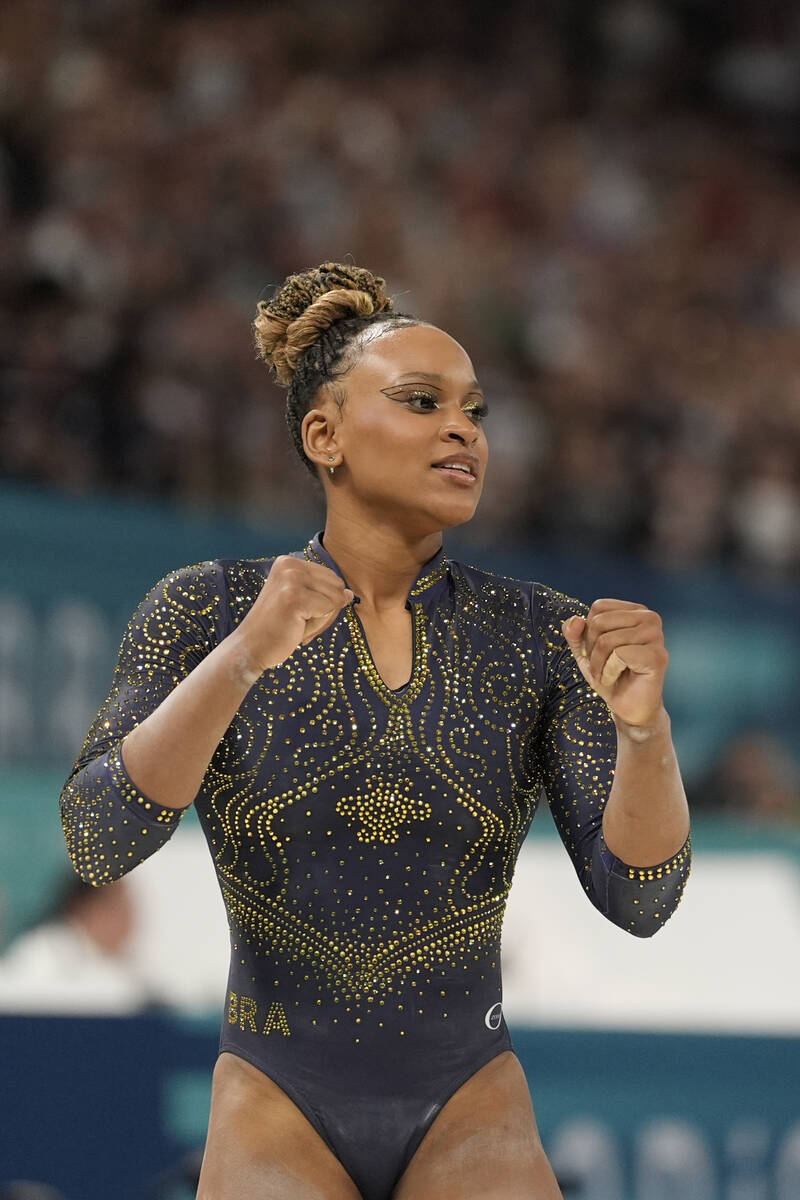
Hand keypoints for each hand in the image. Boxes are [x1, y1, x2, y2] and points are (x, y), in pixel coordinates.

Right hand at [233, 556, 353, 673]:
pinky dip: (316, 625)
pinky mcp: (294, 597)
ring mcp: (290, 579)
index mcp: (288, 562)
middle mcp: (289, 565)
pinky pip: (328, 610)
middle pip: (337, 586)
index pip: (332, 578)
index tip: (298, 612)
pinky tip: (295, 628)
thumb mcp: (303, 605)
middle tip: (297, 620)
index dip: (324, 601)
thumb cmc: (277, 627)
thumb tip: (350, 593)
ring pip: (335, 599)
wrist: (250, 648)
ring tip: (295, 623)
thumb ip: (325, 595)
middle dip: (325, 610)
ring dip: (320, 619)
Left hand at [561, 599, 667, 728]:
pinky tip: (617, 678)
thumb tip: (575, 620)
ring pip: (607, 640)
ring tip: (608, 674)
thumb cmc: (610, 675)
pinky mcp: (657, 656)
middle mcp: (650, 617)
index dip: (589, 632)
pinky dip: (609, 672)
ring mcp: (656, 636)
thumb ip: (574, 632)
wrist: (628, 707)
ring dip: (598, 664)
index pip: (599, 607)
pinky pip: (618, 655)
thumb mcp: (585, 651)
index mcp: (636, 610)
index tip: (598, 651)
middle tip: (602, 665)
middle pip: (600, 622)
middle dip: (592, 649)